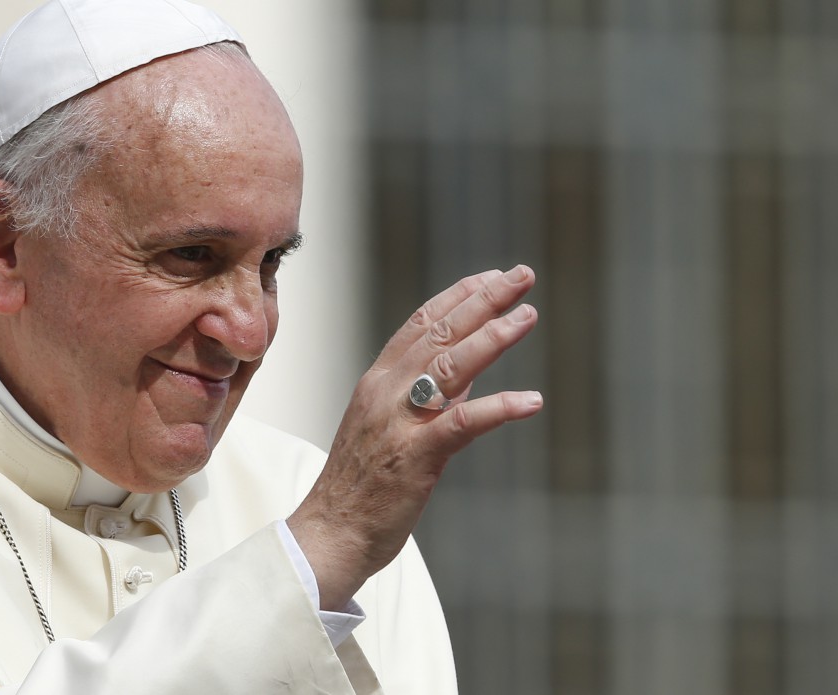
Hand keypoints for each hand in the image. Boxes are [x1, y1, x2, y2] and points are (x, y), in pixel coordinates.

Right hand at [288, 265, 542, 609]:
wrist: (329, 532)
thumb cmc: (360, 484)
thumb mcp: (386, 426)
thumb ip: (424, 397)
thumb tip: (466, 375)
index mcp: (377, 381)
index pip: (420, 323)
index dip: (459, 296)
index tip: (492, 276)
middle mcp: (385, 392)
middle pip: (439, 333)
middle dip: (484, 300)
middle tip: (521, 276)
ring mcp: (399, 423)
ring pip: (449, 365)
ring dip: (493, 337)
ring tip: (528, 317)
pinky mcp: (415, 458)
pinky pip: (462, 423)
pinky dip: (499, 408)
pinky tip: (531, 401)